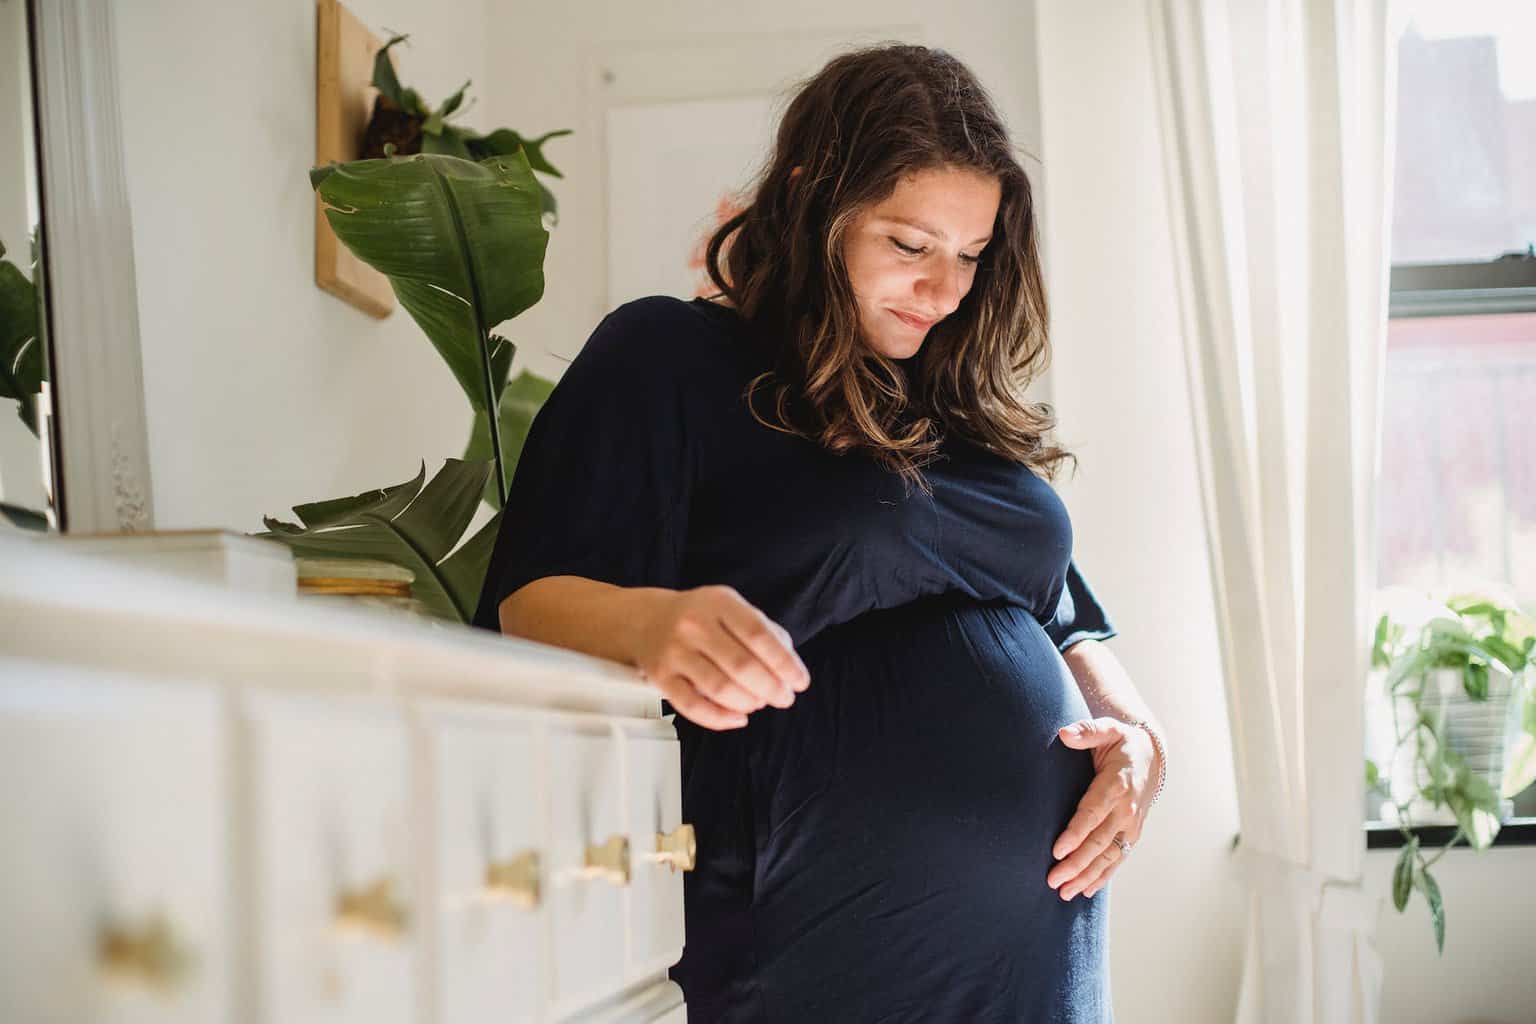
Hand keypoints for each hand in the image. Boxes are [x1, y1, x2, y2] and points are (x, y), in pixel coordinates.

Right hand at [632, 585, 810, 730]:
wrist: (646, 620)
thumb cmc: (700, 617)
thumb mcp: (732, 608)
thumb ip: (765, 632)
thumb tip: (790, 667)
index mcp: (719, 603)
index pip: (758, 635)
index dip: (784, 663)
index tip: (800, 682)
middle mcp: (694, 625)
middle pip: (742, 666)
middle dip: (771, 688)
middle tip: (783, 698)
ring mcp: (675, 652)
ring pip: (719, 689)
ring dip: (749, 703)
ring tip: (759, 703)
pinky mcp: (660, 677)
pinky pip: (692, 707)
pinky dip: (720, 719)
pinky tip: (738, 718)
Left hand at [1046, 717, 1158, 900]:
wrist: (1151, 756)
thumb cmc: (1122, 742)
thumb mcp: (1107, 729)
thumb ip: (1086, 731)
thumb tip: (1065, 733)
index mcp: (1117, 785)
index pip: (1093, 813)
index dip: (1076, 833)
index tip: (1057, 850)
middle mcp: (1127, 810)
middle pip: (1099, 842)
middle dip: (1076, 864)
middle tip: (1053, 880)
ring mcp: (1131, 825)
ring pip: (1108, 857)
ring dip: (1087, 876)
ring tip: (1064, 892)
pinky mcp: (1132, 834)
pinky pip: (1117, 859)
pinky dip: (1102, 876)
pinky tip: (1086, 890)